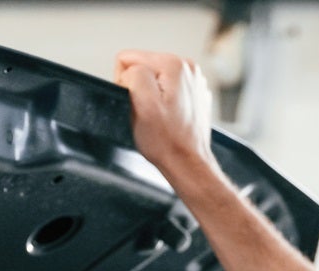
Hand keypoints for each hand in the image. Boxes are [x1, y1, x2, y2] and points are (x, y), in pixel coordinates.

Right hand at [113, 50, 216, 179]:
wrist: (188, 163)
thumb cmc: (167, 142)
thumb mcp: (142, 105)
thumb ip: (133, 75)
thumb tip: (129, 70)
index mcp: (174, 64)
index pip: (127, 58)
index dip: (125, 83)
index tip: (138, 103)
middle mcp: (187, 68)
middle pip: (142, 66)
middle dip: (139, 89)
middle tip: (149, 113)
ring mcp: (192, 81)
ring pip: (153, 79)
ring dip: (151, 97)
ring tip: (160, 117)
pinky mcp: (193, 94)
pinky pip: (166, 90)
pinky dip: (164, 103)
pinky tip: (169, 118)